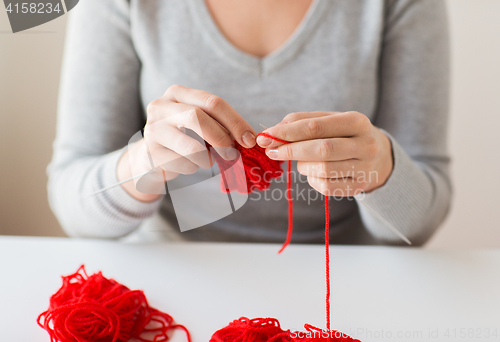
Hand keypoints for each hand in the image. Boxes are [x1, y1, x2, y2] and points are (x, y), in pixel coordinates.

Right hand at [118, 85, 256, 200]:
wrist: (150, 157)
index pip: (212, 102)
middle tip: (233, 153)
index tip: (250, 140)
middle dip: (222, 138)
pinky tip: (190, 165)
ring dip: (207, 158)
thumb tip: (247, 138)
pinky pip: (182, 164)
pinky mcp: (151, 154)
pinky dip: (194, 168)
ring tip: (208, 161)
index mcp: (177, 93)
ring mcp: (153, 130)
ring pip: (191, 146)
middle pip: (198, 117)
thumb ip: (220, 125)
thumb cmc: (182, 137)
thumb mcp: (199, 123)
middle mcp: (161, 106)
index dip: (235, 121)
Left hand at [256, 111, 393, 196]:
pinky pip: (326, 187)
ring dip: (302, 166)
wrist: (377, 157)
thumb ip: (301, 121)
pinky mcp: (358, 187)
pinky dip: (311, 180)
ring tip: (300, 161)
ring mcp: (364, 168)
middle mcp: (366, 145)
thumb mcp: (328, 120)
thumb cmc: (344, 135)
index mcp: (357, 121)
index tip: (266, 136)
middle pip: (321, 149)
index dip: (287, 132)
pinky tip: (312, 172)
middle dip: (291, 150)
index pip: (316, 126)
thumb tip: (273, 132)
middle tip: (271, 152)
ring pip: (323, 170)